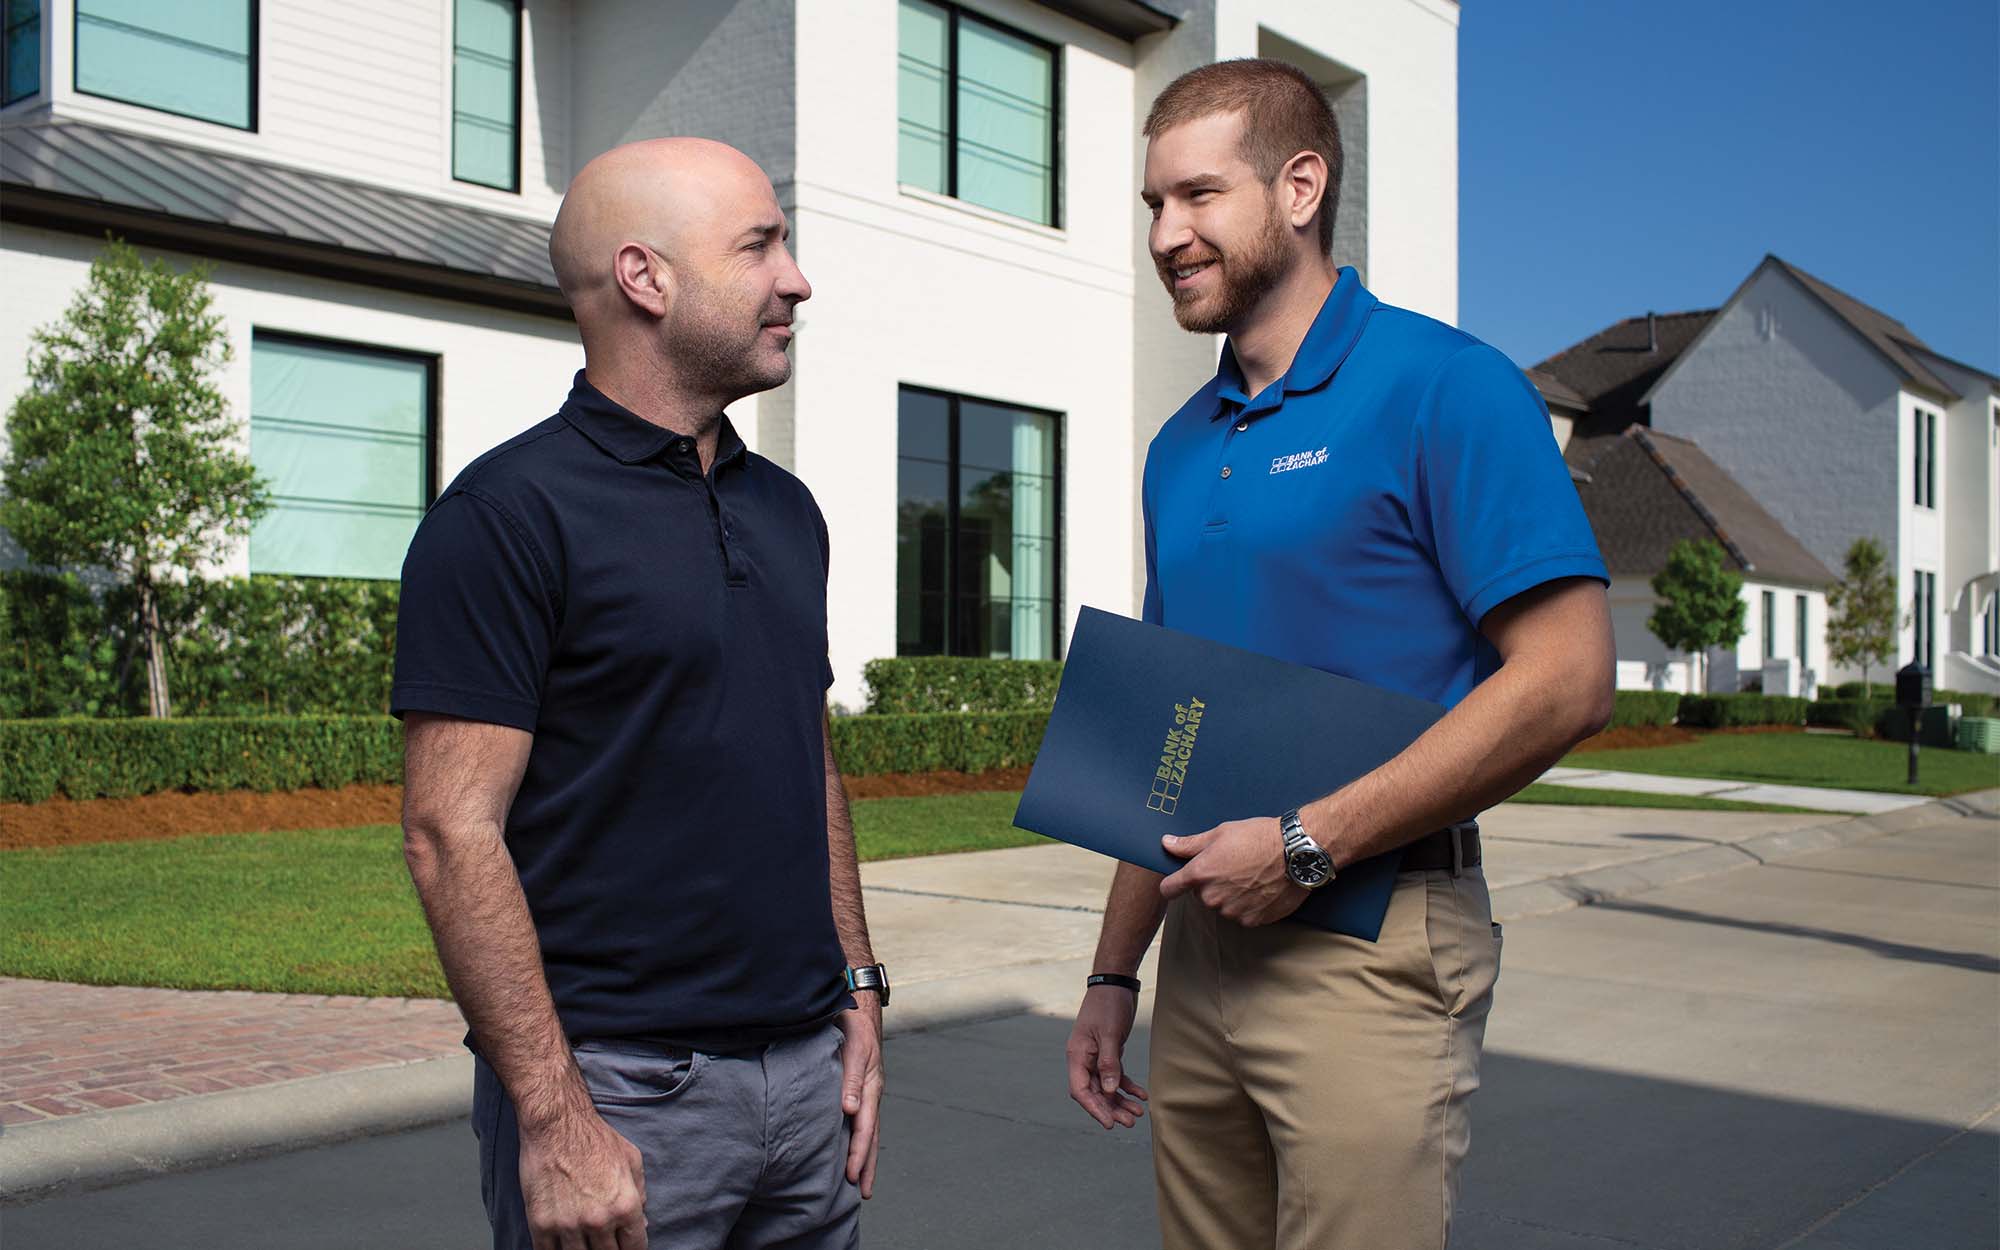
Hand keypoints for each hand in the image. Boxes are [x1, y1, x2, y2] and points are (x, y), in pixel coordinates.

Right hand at [516, 1104, 647, 1249]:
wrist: (556, 1124)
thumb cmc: (594, 1138)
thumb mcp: (631, 1160)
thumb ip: (640, 1193)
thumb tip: (642, 1222)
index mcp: (625, 1206)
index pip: (635, 1247)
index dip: (633, 1249)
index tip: (626, 1247)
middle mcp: (599, 1220)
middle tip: (605, 1243)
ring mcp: (568, 1225)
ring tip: (584, 1242)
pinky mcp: (541, 1224)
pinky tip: (561, 1246)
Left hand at [838, 1000, 884, 1198]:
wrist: (856, 1006)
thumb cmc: (852, 1024)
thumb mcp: (852, 1047)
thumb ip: (850, 1078)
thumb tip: (849, 1111)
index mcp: (869, 1085)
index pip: (864, 1127)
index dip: (857, 1152)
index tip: (850, 1175)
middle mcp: (870, 1092)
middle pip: (870, 1135)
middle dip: (866, 1164)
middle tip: (861, 1193)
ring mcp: (866, 1091)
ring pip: (867, 1130)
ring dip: (864, 1156)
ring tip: (860, 1182)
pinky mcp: (859, 1088)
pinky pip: (861, 1120)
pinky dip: (859, 1139)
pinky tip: (852, 1149)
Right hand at [1066, 986, 1147, 1128]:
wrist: (1116, 982)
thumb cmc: (1109, 1004)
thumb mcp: (1110, 1033)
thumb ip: (1109, 1062)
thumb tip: (1108, 1091)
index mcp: (1078, 1054)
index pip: (1080, 1090)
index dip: (1094, 1109)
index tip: (1109, 1124)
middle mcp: (1084, 1058)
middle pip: (1094, 1092)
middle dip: (1111, 1109)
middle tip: (1130, 1122)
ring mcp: (1096, 1056)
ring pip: (1106, 1087)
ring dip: (1120, 1101)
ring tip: (1138, 1113)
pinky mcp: (1109, 1052)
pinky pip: (1115, 1075)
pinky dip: (1127, 1086)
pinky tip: (1141, 1095)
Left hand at [1159, 817, 1308, 926]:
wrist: (1296, 853)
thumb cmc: (1259, 837)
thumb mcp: (1220, 833)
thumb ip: (1189, 844)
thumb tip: (1166, 843)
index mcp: (1200, 874)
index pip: (1169, 889)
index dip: (1172, 884)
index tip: (1176, 882)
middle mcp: (1212, 897)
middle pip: (1200, 895)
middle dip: (1210, 884)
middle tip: (1231, 867)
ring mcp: (1232, 911)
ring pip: (1222, 906)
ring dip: (1229, 896)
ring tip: (1249, 876)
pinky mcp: (1252, 920)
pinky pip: (1242, 915)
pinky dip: (1248, 905)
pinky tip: (1260, 888)